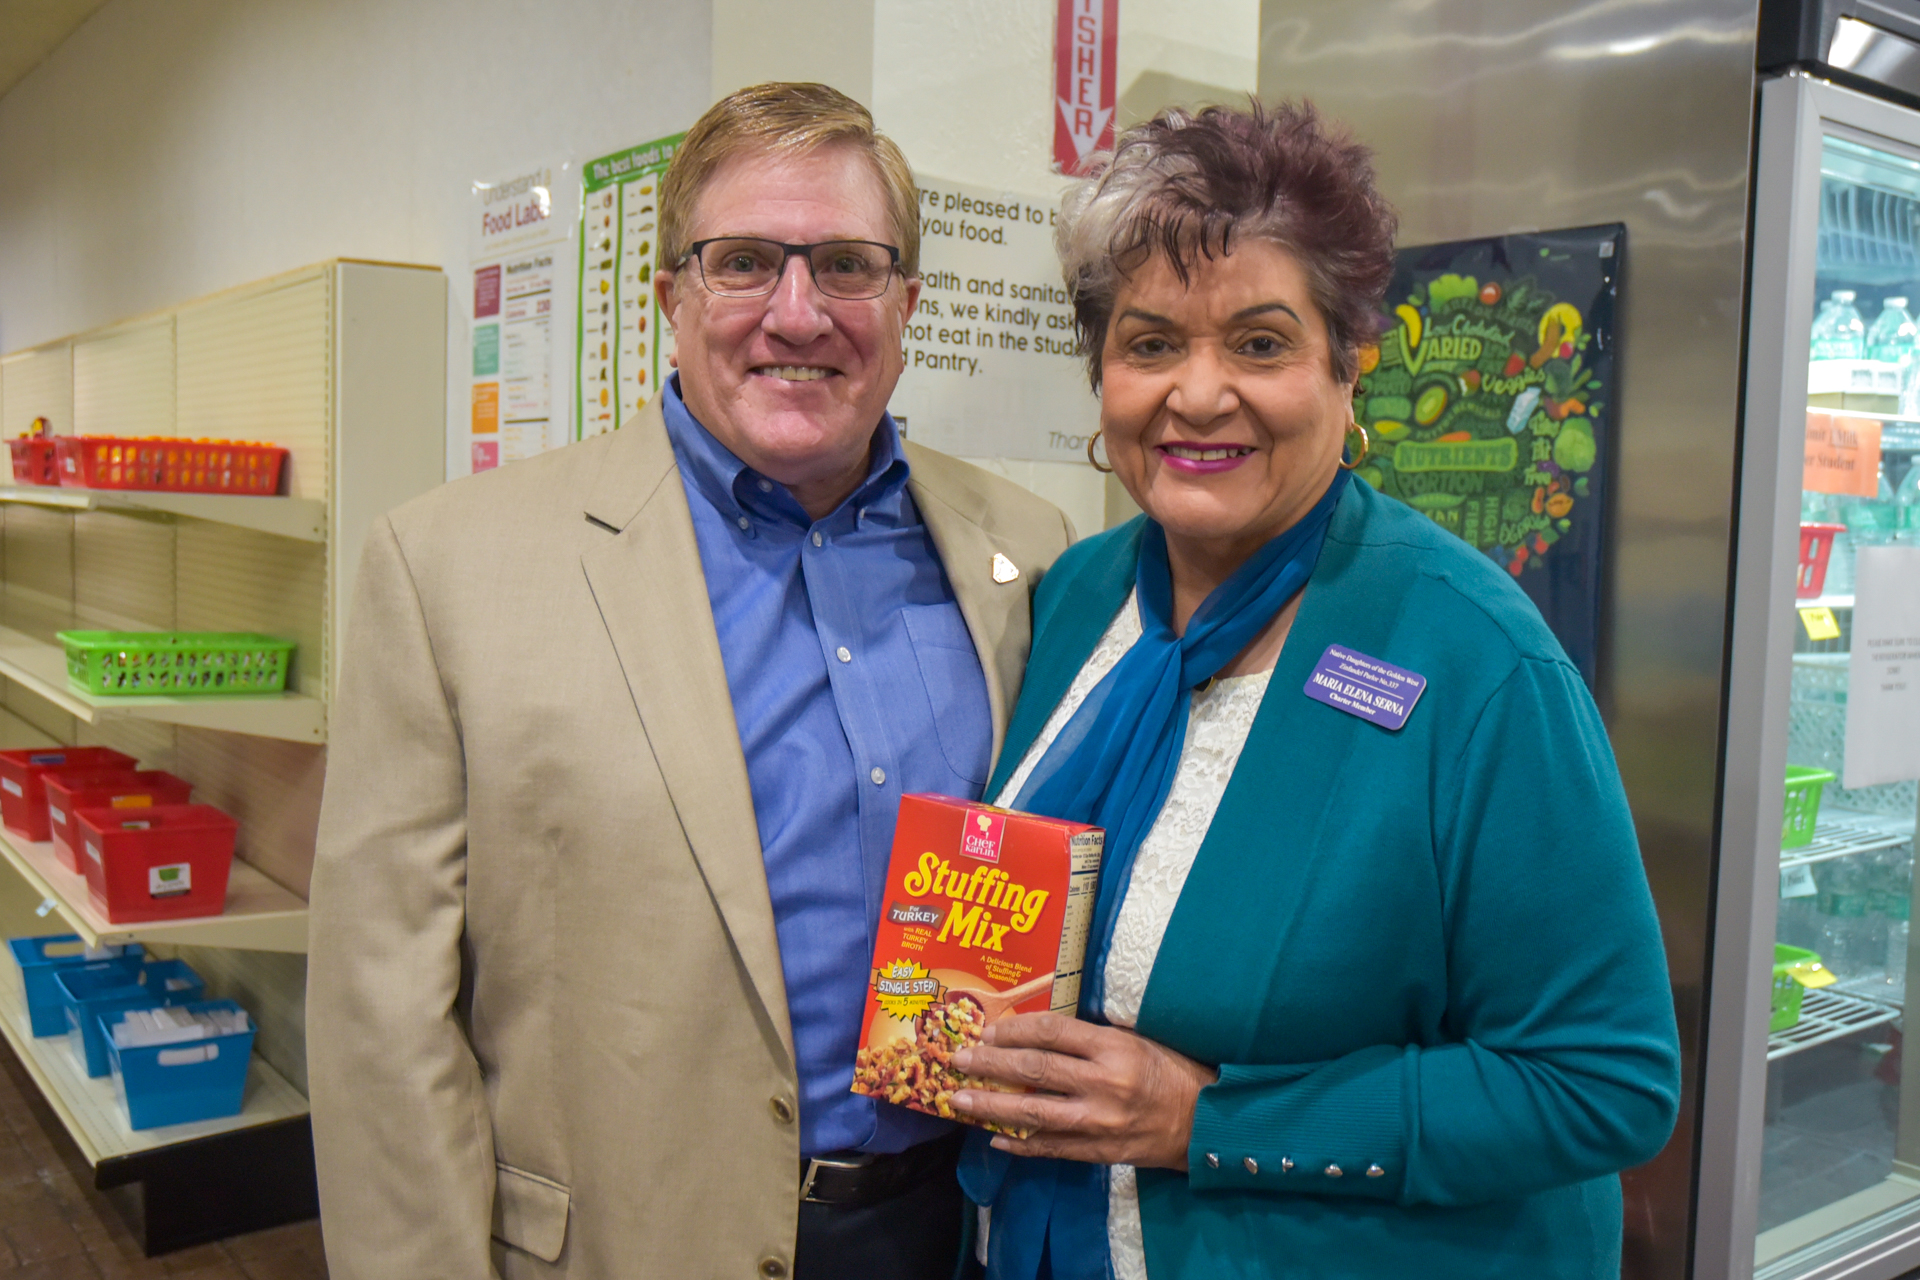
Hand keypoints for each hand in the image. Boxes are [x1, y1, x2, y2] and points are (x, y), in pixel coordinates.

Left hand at [949, 1013, 1217, 1169]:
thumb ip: (1091, 1037)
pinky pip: (1052, 1149)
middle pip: (1035, 1070)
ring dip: (993, 1106)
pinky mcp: (1101, 1151)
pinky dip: (1021, 1145)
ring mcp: (1100, 1122)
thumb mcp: (1136, 1038)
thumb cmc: (1171, 1070)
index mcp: (1113, 1047)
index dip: (1015, 1030)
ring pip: (1035, 1113)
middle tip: (958, 1059)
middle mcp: (1103, 1083)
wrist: (1206, 1122)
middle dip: (990, 1065)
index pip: (1052, 1032)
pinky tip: (995, 1138)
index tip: (989, 1031)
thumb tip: (1037, 1031)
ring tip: (961, 1100)